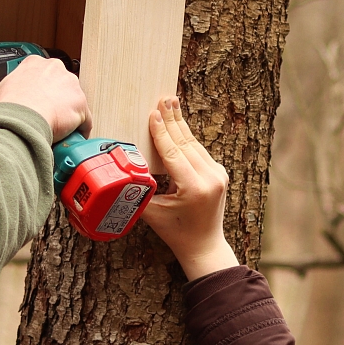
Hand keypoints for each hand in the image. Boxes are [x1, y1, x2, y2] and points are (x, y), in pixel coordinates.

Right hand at [0, 55, 89, 142]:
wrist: (19, 119)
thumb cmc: (7, 108)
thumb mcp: (0, 93)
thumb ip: (9, 93)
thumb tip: (5, 106)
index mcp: (34, 63)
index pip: (43, 75)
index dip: (40, 92)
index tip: (38, 102)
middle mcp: (55, 69)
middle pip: (61, 86)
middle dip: (55, 102)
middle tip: (46, 117)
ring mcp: (70, 85)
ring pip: (73, 103)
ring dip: (67, 116)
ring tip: (56, 131)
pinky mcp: (81, 104)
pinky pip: (84, 120)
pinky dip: (77, 131)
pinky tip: (68, 139)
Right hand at [142, 98, 236, 277]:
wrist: (204, 246)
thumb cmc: (176, 232)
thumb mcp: (152, 213)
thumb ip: (139, 190)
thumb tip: (123, 169)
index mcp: (194, 188)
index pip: (174, 153)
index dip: (162, 132)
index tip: (154, 113)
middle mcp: (210, 178)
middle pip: (186, 143)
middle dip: (173, 120)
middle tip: (165, 99)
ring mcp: (218, 175)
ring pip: (194, 144)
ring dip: (180, 125)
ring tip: (171, 105)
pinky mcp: (220, 173)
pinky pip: (200, 151)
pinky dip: (186, 139)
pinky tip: (178, 125)